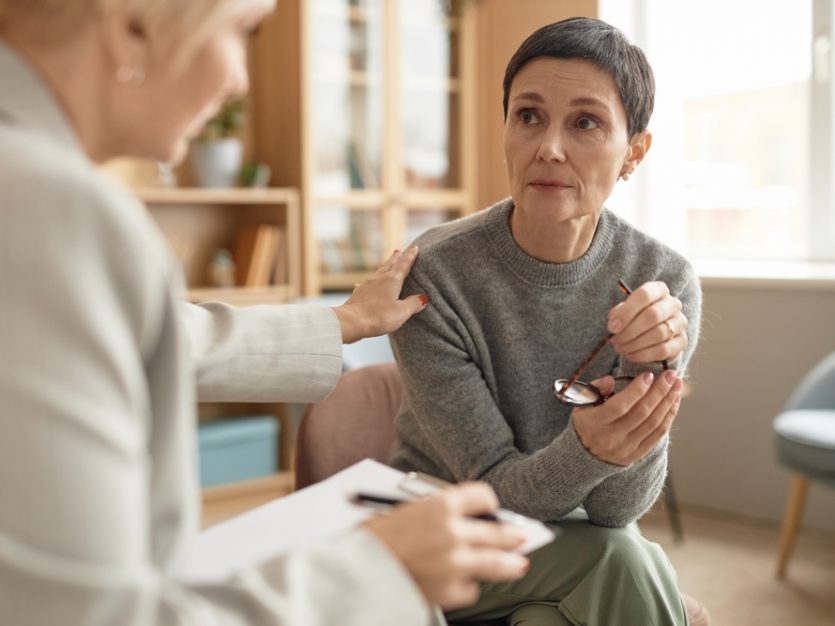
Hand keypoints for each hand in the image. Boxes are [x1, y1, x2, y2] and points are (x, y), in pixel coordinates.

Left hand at [332, 245, 428, 343]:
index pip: (404, 265)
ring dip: (384, 267)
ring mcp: (367, 285)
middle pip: (389, 265)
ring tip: (387, 265)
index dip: (410, 256)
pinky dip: (371, 282)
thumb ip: (413, 304)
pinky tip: (364, 283)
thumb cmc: (378, 316)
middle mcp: (379, 279)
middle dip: (396, 258)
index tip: (414, 247)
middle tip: (399, 251)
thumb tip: (423, 298)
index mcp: (392, 280)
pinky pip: (367, 284)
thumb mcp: (401, 312)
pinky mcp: (359, 294)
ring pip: (378, 272)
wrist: (351, 321)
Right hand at [363, 483, 528, 609]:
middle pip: (498, 531)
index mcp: (440, 505)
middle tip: (520, 537)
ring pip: (497, 563)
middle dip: (511, 534)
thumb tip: (462, 521)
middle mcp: (454, 531)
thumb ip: (435, 514)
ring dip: (510, 564)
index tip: (491, 510)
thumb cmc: (373, 539)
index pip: (483, 497)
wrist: (354, 573)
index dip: (489, 504)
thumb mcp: (404, 511)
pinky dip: (467, 587)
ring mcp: (456, 563)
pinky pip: (471, 589)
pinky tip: (461, 583)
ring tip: (518, 565)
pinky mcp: (450, 591)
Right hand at [572, 369, 682, 465]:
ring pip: (653, 423)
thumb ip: (595, 389)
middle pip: (641, 413)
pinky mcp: (636, 454)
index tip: (648, 375)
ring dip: (667, 402)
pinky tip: (674, 401)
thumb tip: (611, 379)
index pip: (619, 406)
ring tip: (676, 385)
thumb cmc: (586, 422)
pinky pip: (658, 434)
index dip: (636, 390)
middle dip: (659, 391)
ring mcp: (625, 447)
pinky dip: (668, 416)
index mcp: (594, 423)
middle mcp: (611, 437)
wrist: (584, 455)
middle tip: (670, 375)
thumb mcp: (582, 404)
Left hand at [607, 281, 687, 363]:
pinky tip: (630, 355)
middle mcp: (673, 304)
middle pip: (652, 315)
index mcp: (659, 290)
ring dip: (635, 344)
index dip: (626, 312)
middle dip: (630, 331)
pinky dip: (644, 355)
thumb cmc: (635, 316)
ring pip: (658, 334)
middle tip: (615, 341)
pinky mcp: (682, 341)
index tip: (612, 327)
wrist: (651, 331)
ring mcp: (680, 323)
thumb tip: (615, 324)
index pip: (644, 295)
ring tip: (620, 349)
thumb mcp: (624, 310)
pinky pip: (664, 350)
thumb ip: (618, 313)